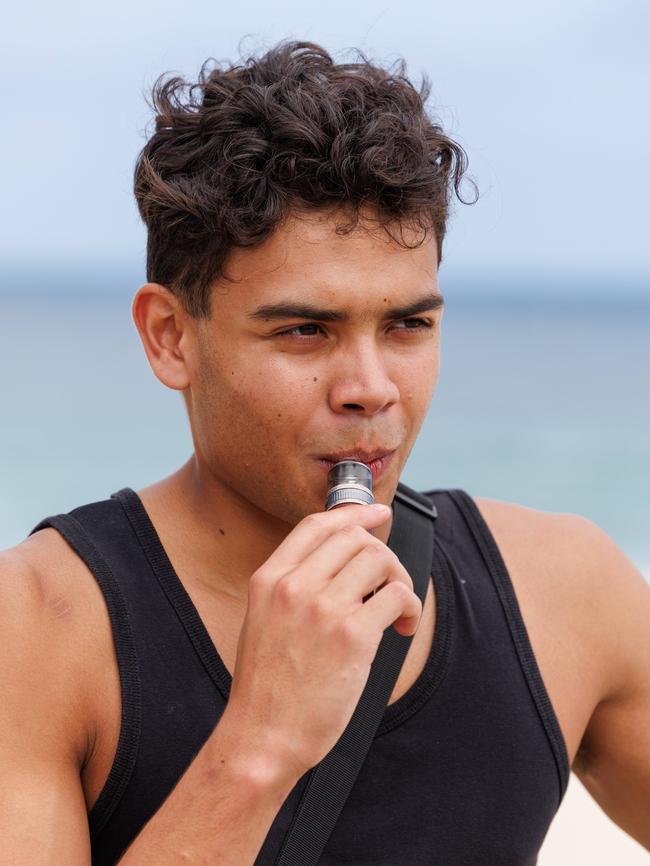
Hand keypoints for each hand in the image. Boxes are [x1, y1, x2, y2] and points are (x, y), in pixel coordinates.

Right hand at [224, 503, 421, 784]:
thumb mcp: (262, 620)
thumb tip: (340, 562)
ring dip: (400, 579)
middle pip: (354, 537)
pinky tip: (403, 628)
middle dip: (383, 553)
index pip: (316, 526)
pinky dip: (409, 607)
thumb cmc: (267, 687)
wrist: (262, 737)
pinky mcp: (353, 635)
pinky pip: (397, 595)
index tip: (377, 514)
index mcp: (268, 579)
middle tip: (391, 581)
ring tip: (398, 609)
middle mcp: (294, 586)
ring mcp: (323, 608)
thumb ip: (292, 587)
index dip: (353, 514)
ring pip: (380, 559)